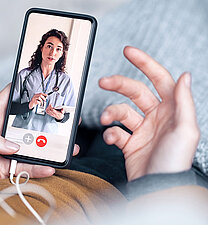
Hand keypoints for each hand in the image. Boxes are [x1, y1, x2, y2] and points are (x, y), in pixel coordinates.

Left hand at [0, 84, 79, 185]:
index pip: (10, 96)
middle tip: (64, 117)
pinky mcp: (8, 166)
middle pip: (29, 121)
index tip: (42, 82)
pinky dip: (38, 168)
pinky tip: (50, 167)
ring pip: (33, 145)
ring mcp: (7, 148)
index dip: (24, 87)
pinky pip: (27, 166)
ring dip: (49, 146)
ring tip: (65, 146)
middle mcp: (3, 130)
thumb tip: (13, 146)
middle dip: (47, 119)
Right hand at [99, 46, 199, 180]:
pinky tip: (113, 140)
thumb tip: (185, 75)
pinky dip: (110, 134)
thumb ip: (183, 101)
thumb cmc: (174, 161)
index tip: (128, 51)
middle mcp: (156, 117)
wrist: (157, 187)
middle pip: (134, 91)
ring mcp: (142, 130)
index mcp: (171, 109)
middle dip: (118, 84)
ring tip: (106, 119)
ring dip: (111, 113)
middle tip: (103, 81)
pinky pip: (115, 132)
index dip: (145, 63)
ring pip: (121, 111)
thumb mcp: (185, 129)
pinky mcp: (129, 143)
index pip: (159, 79)